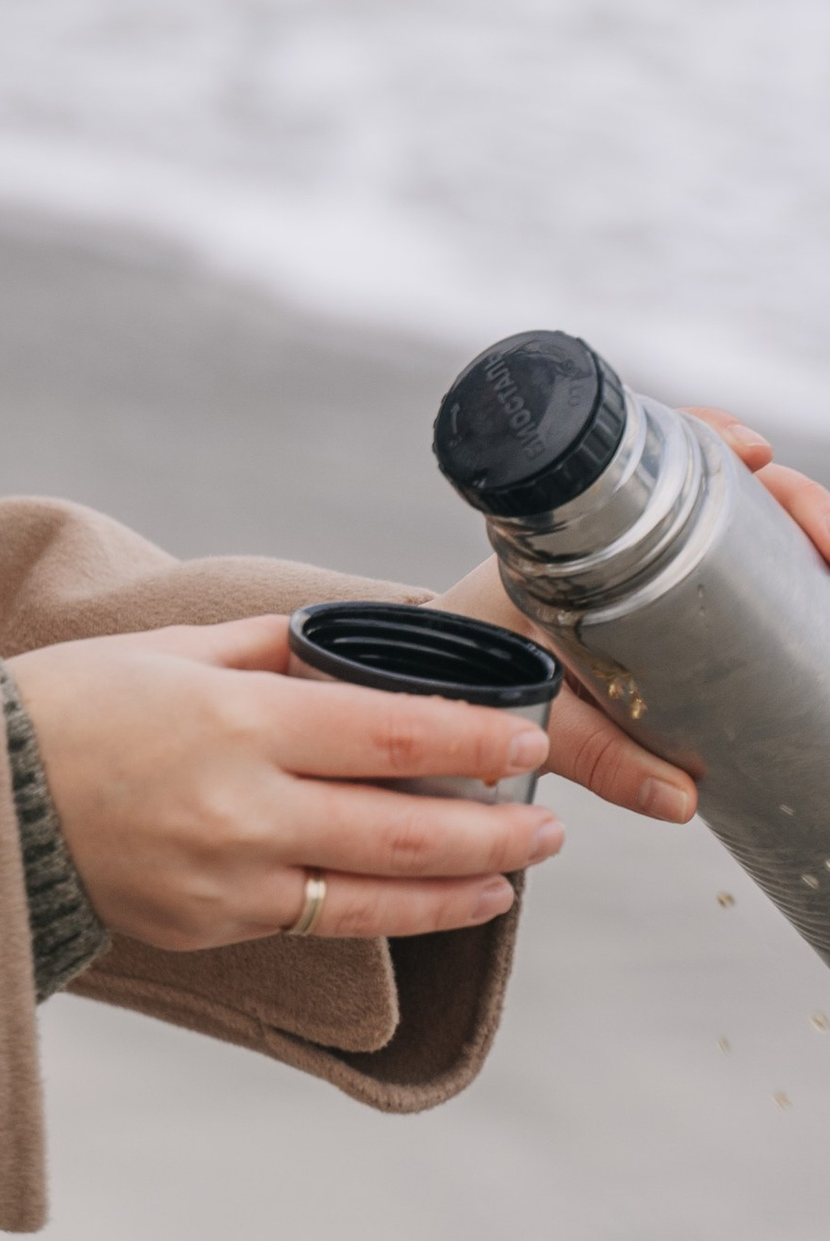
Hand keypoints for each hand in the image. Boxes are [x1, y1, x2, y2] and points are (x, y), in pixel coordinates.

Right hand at [10, 616, 561, 952]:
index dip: (476, 738)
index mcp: (237, 719)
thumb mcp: (168, 648)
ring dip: (462, 886)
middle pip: (407, 828)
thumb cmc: (68, 704)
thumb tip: (353, 644)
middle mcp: (244, 806)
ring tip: (514, 871)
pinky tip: (430, 901)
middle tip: (549, 820)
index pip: (393, 734)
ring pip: (379, 895)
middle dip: (496, 827)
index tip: (530, 735)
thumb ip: (268, 648)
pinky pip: (319, 920)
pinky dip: (388, 913)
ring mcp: (230, 879)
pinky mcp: (211, 926)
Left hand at [437, 405, 829, 823]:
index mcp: (567, 533)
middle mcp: (617, 536)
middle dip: (787, 500)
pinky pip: (739, 576)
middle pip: (718, 487)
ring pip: (742, 528)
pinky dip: (786, 573)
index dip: (709, 442)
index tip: (755, 451)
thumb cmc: (479, 677)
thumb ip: (596, 753)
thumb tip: (683, 798)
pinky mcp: (671, 607)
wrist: (449, 690)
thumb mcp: (534, 709)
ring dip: (797, 534)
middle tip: (826, 536)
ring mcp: (648, 567)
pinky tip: (820, 585)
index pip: (645, 459)